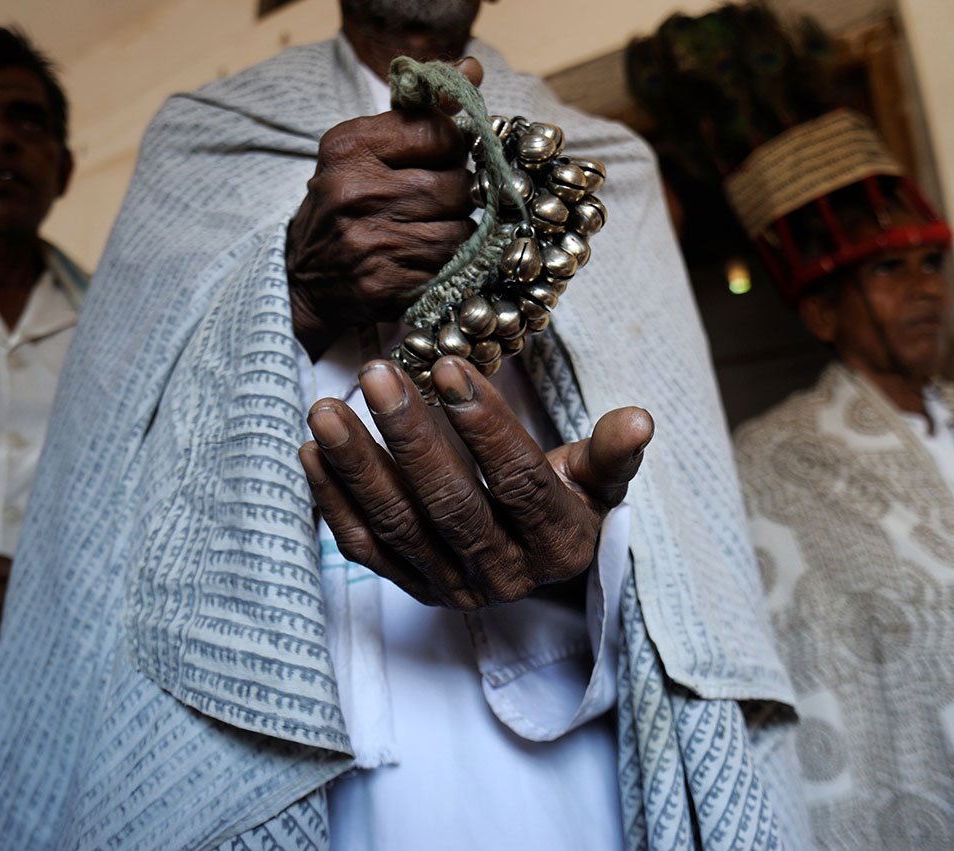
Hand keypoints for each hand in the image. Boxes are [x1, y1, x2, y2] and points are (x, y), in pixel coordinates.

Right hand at [287, 58, 484, 358]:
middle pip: (458, 185)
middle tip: (436, 201)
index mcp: (350, 147)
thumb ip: (421, 109)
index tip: (442, 158)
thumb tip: (472, 68)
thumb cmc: (345, 202)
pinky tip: (424, 259)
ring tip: (430, 230)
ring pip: (461, 230)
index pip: (440, 133)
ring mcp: (371, 243)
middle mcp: (356, 192)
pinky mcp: (385, 285)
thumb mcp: (367, 147)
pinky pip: (449, 268)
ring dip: (457, 232)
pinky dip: (447, 264)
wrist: (302, 277)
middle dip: (458, 194)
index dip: (454, 147)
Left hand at [298, 356, 653, 609]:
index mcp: (557, 543)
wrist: (536, 566)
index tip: (451, 365)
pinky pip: (364, 548)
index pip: (518, 482)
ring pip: (399, 526)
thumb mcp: (597, 481)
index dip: (485, 425)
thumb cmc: (567, 502)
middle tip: (375, 374)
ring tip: (325, 409)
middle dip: (410, 436)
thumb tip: (641, 419)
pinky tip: (312, 451)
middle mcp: (504, 575)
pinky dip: (333, 501)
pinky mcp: (410, 589)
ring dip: (357, 466)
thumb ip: (610, 452)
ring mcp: (451, 587)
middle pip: (451, 504)